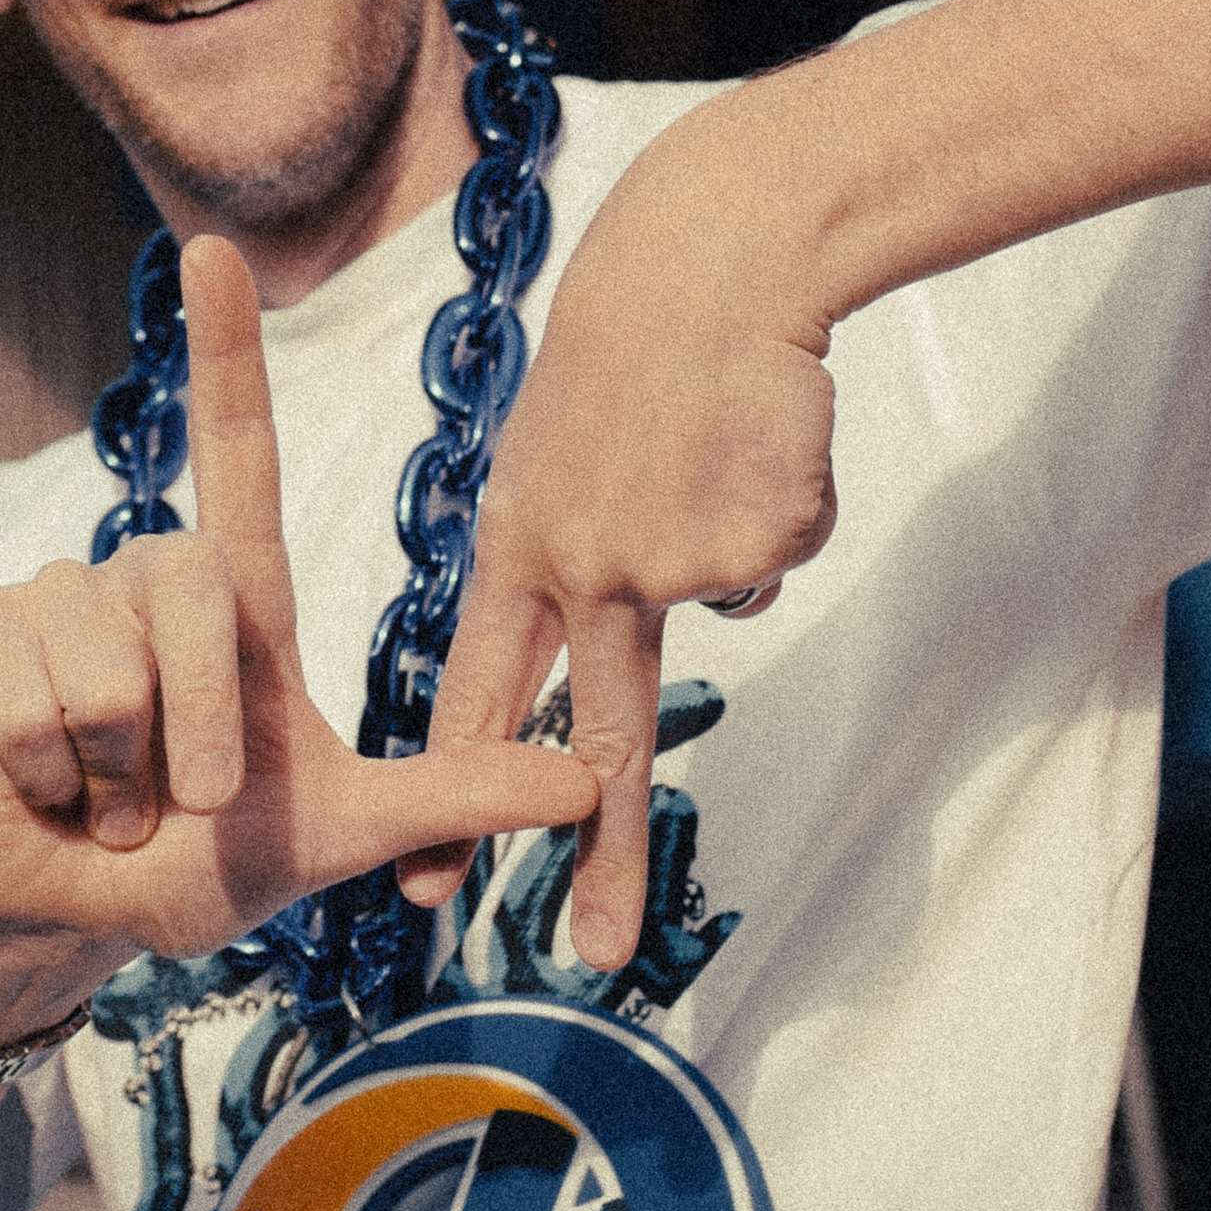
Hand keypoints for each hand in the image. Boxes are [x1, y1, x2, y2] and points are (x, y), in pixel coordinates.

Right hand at [0, 236, 597, 1047]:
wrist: (76, 921)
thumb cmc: (201, 864)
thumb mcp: (335, 834)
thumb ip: (450, 801)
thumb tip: (585, 781)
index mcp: (235, 603)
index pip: (233, 448)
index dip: (225, 351)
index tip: (214, 255)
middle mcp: (146, 578)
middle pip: (190, 593)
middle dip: (198, 732)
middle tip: (184, 802)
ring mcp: (57, 601)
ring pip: (106, 665)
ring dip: (119, 770)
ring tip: (108, 796)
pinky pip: (31, 699)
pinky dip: (49, 774)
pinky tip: (46, 788)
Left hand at [415, 107, 839, 969]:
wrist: (709, 257)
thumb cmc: (636, 340)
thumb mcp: (566, 444)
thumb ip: (593, 545)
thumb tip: (706, 617)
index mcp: (520, 545)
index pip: (478, 696)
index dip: (454, 795)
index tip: (424, 892)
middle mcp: (585, 567)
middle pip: (599, 733)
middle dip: (602, 853)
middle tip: (600, 953)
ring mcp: (669, 559)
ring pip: (728, 584)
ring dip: (738, 515)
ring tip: (719, 429)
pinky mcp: (749, 541)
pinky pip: (782, 543)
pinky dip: (787, 492)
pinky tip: (762, 427)